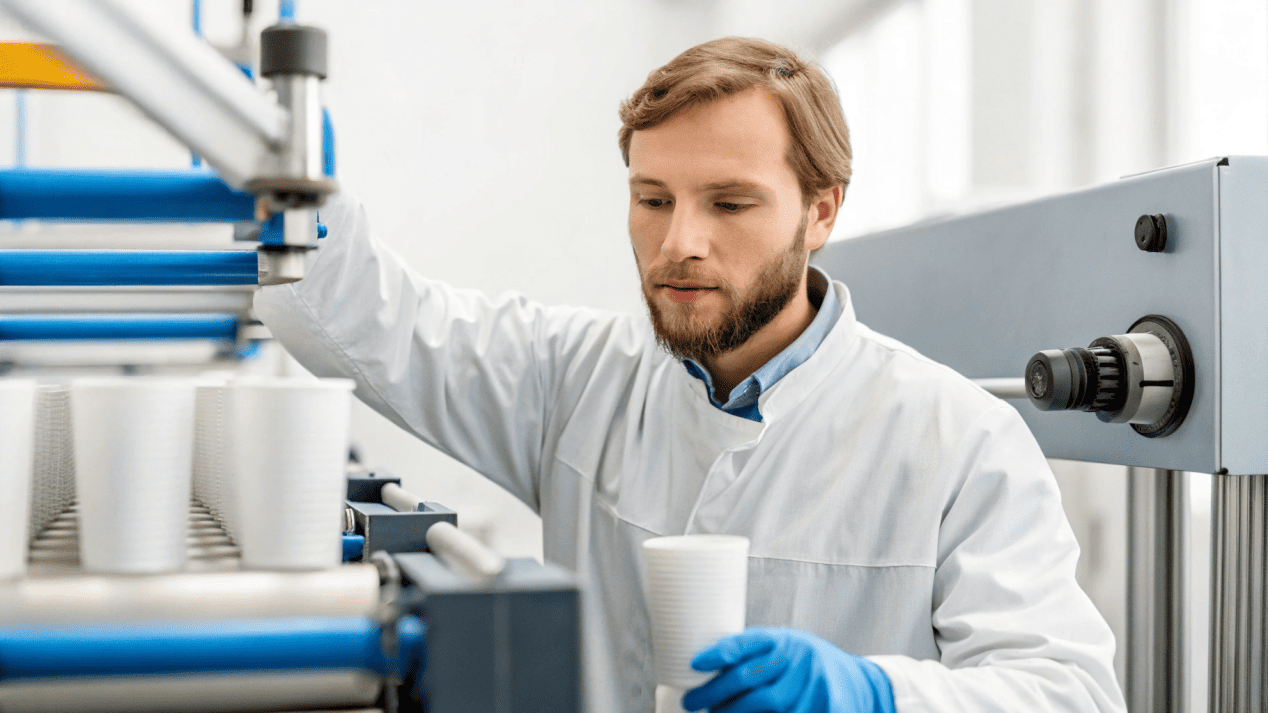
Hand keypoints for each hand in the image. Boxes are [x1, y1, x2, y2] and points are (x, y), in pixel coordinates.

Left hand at [682, 627, 894, 712]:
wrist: (856, 681)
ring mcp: (813, 684)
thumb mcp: (783, 647)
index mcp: (784, 640)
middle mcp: (798, 658)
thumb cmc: (806, 664)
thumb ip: (753, 654)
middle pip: (748, 678)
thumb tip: (705, 665)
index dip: (720, 652)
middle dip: (715, 694)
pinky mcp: (826, 707)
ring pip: (766, 705)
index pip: (748, 641)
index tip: (695, 664)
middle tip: (692, 702)